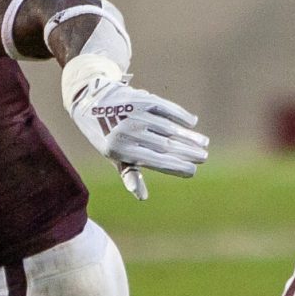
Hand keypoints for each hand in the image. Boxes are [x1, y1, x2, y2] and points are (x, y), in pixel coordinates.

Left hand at [66, 75, 209, 196]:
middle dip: (188, 151)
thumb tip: (142, 197)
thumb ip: (130, 174)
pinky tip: (192, 122)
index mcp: (121, 150)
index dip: (176, 166)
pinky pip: (165, 108)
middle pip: (165, 144)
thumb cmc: (106, 136)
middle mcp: (128, 131)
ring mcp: (135, 113)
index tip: (193, 171)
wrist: (90, 101)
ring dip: (188, 135)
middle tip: (204, 157)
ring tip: (204, 142)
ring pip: (168, 127)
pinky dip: (179, 115)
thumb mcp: (113, 157)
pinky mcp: (141, 98)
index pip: (155, 160)